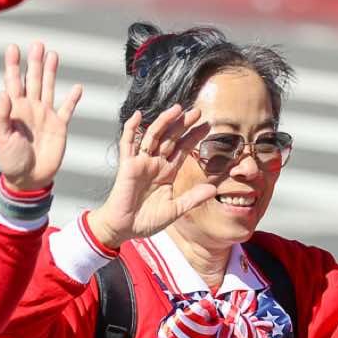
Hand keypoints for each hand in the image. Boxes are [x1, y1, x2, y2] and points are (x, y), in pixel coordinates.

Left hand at [0, 41, 82, 191]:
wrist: (29, 179)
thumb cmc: (11, 160)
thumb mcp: (2, 138)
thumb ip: (2, 116)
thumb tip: (3, 93)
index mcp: (14, 110)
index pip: (12, 82)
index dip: (12, 65)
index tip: (13, 47)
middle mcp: (30, 108)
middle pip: (33, 79)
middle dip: (34, 62)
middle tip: (37, 44)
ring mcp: (46, 115)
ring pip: (49, 88)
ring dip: (51, 72)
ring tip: (53, 54)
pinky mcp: (59, 126)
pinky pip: (67, 109)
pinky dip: (73, 99)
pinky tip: (77, 87)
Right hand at [85, 106, 217, 247]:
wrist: (124, 228)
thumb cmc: (146, 221)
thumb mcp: (175, 210)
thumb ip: (193, 198)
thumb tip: (214, 190)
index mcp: (167, 173)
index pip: (183, 150)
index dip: (194, 137)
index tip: (207, 126)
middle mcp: (155, 164)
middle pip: (171, 138)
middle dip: (183, 125)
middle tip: (197, 111)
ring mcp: (141, 162)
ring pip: (154, 136)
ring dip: (164, 121)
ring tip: (177, 109)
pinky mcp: (127, 165)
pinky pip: (128, 143)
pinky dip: (131, 129)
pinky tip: (138, 115)